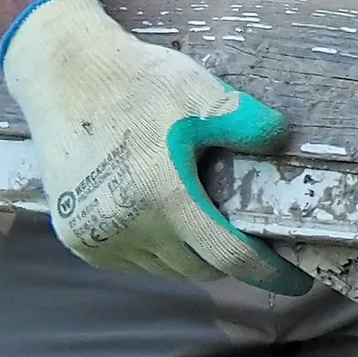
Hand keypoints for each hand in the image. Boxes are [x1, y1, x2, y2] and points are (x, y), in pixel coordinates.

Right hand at [0, 0, 312, 292]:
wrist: (60, 76)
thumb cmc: (136, 83)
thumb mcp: (201, 93)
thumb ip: (247, 123)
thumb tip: (286, 142)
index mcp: (165, 197)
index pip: (232, 258)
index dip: (270, 273)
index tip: (297, 280)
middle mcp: (128, 227)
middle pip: (201, 267)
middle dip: (228, 256)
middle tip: (243, 228)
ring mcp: (98, 237)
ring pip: (166, 268)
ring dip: (189, 252)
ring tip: (196, 212)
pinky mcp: (77, 238)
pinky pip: (133, 260)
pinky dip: (154, 248)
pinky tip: (156, 211)